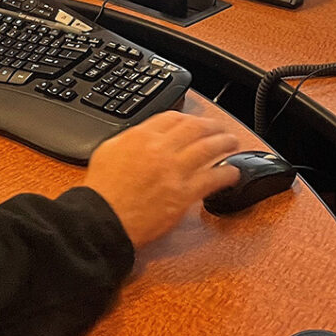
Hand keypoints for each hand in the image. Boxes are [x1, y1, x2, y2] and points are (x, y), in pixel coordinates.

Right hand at [83, 111, 240, 247]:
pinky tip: (232, 173)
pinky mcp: (184, 194)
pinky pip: (212, 179)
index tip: (194, 122)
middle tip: (219, 128)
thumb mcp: (107, 151)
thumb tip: (141, 136)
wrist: (102, 218)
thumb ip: (128, 140)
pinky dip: (226, 173)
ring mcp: (175, 170)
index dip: (188, 118)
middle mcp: (161, 149)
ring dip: (225, 143)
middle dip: (212, 126)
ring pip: (209, 149)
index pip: (173, 117)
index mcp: (141, 136)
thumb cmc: (102, 191)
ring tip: (232, 142)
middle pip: (195, 128)